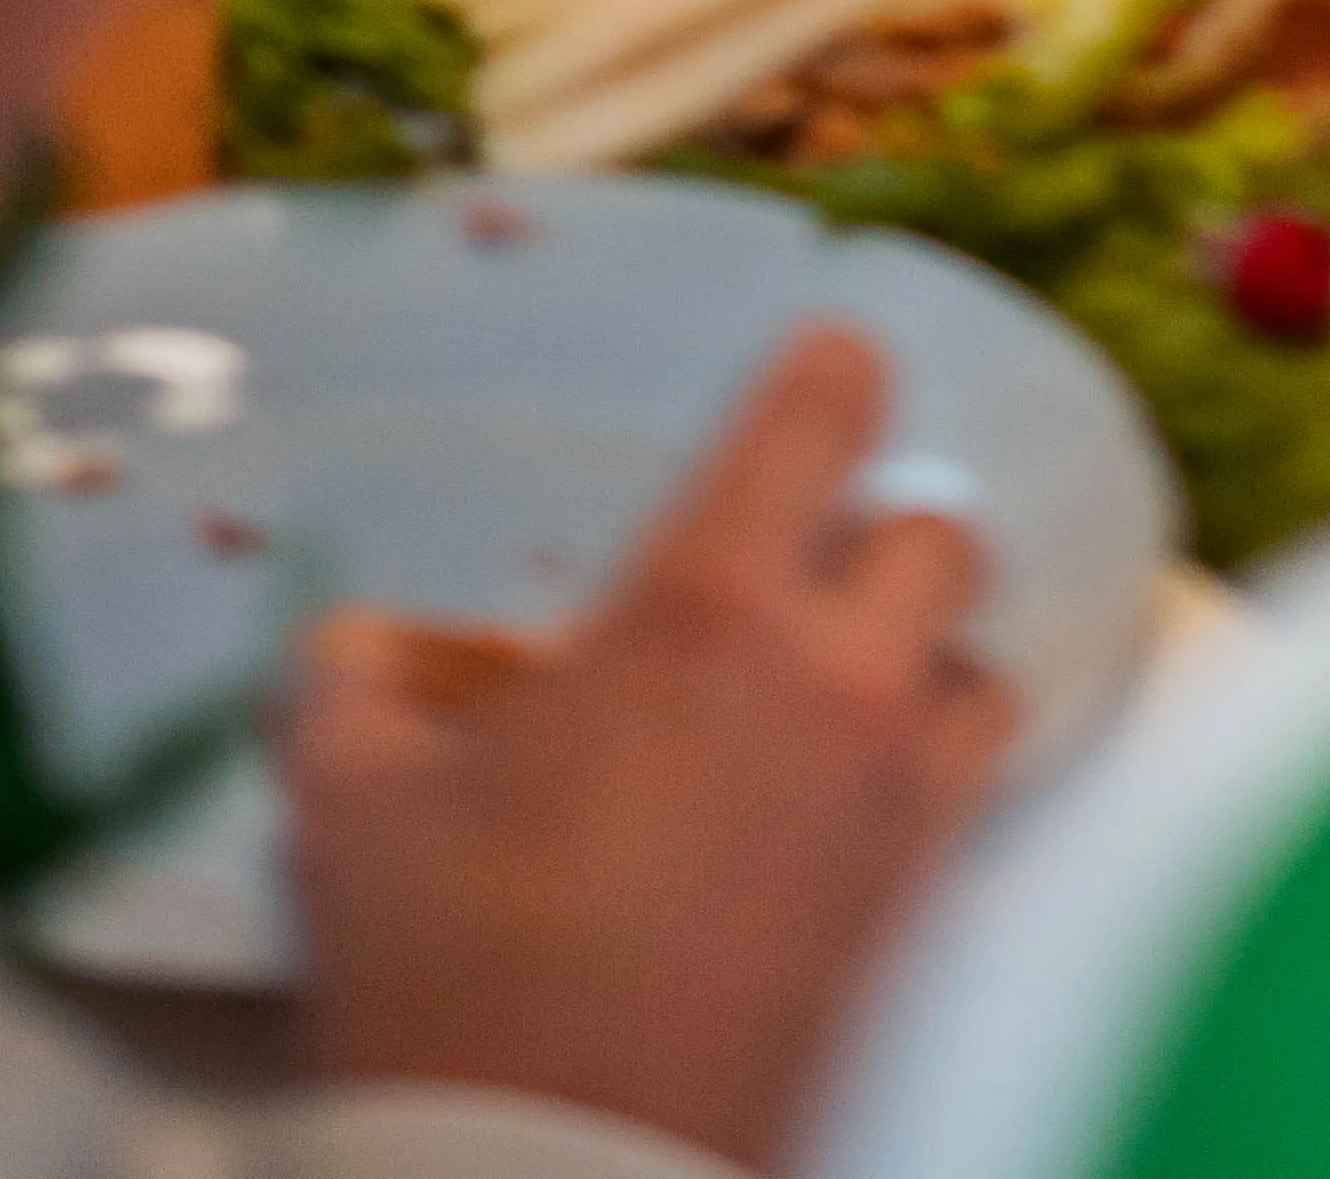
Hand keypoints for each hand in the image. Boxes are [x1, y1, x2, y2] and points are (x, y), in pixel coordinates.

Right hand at [291, 322, 1013, 1174]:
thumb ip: (355, 695)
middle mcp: (830, 682)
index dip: (834, 369)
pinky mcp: (912, 923)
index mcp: (708, 610)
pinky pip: (973, 802)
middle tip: (821, 559)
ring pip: (981, 670)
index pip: (821, 417)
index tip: (835, 355)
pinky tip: (866, 802)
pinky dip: (939, 777)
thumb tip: (348, 657)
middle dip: (887, 531)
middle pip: (939, 537)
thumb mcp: (355, 807)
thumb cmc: (454, 975)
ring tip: (862, 681)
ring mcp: (889, 807)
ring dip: (933, 657)